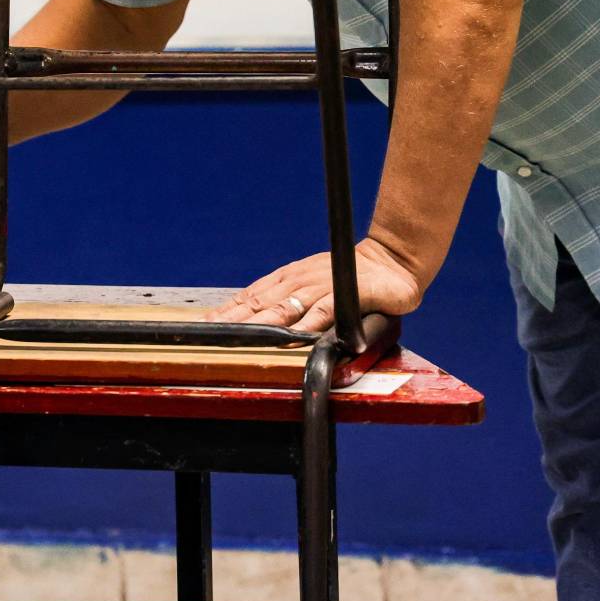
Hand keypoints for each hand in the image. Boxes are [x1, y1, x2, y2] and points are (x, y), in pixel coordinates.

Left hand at [205, 238, 425, 332]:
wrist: (394, 263)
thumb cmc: (352, 278)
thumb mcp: (316, 286)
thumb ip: (294, 303)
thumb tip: (267, 322)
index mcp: (289, 279)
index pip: (252, 295)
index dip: (229, 310)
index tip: (206, 324)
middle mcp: (300, 280)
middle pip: (261, 302)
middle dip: (234, 318)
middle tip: (210, 332)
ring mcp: (321, 285)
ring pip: (286, 307)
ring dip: (261, 323)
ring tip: (241, 337)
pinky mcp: (346, 292)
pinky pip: (323, 311)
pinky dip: (306, 324)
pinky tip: (292, 337)